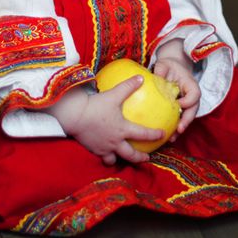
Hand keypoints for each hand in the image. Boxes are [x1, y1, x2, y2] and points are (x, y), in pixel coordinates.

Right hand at [46, 77, 163, 165]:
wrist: (75, 116)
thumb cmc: (96, 105)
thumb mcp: (114, 94)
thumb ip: (128, 86)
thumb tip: (141, 78)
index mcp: (123, 129)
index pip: (143, 134)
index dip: (154, 135)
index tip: (163, 135)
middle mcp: (115, 142)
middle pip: (131, 155)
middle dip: (140, 158)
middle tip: (147, 158)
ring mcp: (104, 147)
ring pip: (115, 159)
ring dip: (121, 159)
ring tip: (123, 158)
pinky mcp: (94, 149)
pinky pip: (102, 157)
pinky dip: (105, 157)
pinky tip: (106, 152)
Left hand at [154, 40, 200, 140]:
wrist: (171, 68)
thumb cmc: (168, 66)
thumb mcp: (164, 64)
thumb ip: (160, 70)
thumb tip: (154, 78)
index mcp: (190, 84)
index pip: (194, 94)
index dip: (188, 101)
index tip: (179, 104)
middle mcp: (191, 96)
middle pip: (193, 110)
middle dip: (187, 121)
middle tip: (179, 129)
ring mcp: (187, 103)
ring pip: (187, 117)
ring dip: (181, 128)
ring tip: (172, 138)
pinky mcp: (180, 109)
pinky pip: (180, 119)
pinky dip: (175, 128)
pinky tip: (167, 136)